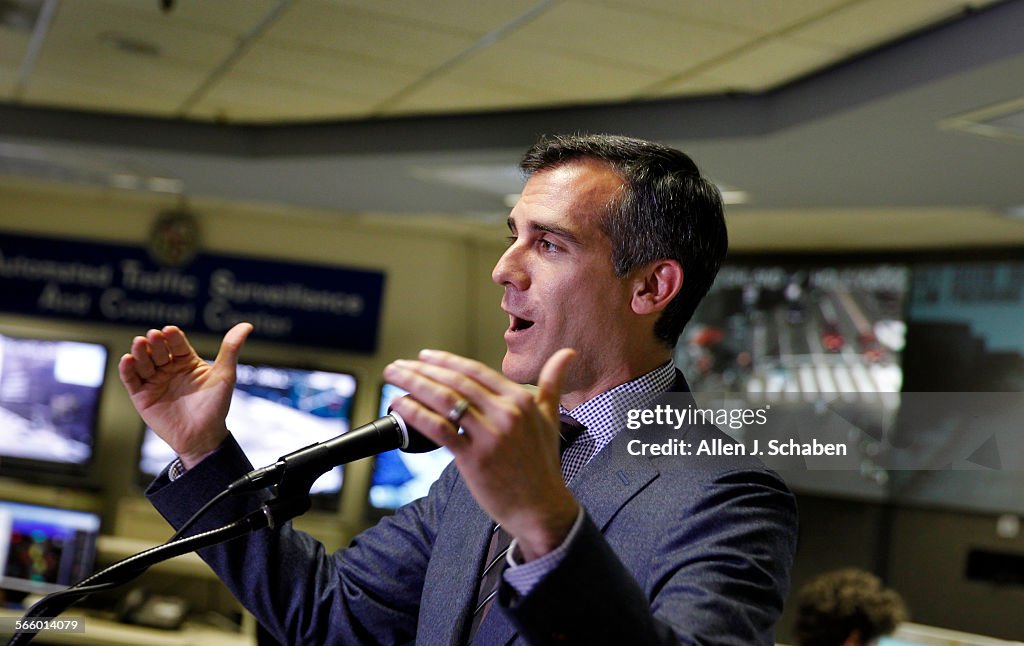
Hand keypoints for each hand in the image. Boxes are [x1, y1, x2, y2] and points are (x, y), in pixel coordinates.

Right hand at [118, 323, 251, 467]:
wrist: (203, 437)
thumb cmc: (216, 406)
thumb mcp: (225, 375)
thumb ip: (231, 349)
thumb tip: (247, 325)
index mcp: (187, 361)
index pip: (177, 344)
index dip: (172, 336)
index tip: (169, 331)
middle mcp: (168, 369)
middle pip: (158, 351)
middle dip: (155, 343)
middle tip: (154, 336)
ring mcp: (154, 382)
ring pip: (143, 362)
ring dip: (139, 352)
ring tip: (139, 343)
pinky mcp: (142, 396)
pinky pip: (131, 380)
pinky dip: (127, 370)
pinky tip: (127, 360)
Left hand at [384, 348, 577, 560]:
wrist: (542, 508)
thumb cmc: (543, 466)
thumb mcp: (550, 417)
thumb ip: (554, 382)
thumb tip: (567, 354)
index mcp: (522, 400)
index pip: (475, 371)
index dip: (446, 361)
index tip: (424, 357)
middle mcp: (506, 413)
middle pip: (455, 382)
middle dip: (422, 369)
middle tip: (399, 365)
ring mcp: (490, 435)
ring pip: (444, 400)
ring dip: (414, 384)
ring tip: (393, 377)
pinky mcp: (475, 458)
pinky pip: (439, 429)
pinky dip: (416, 413)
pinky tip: (400, 405)